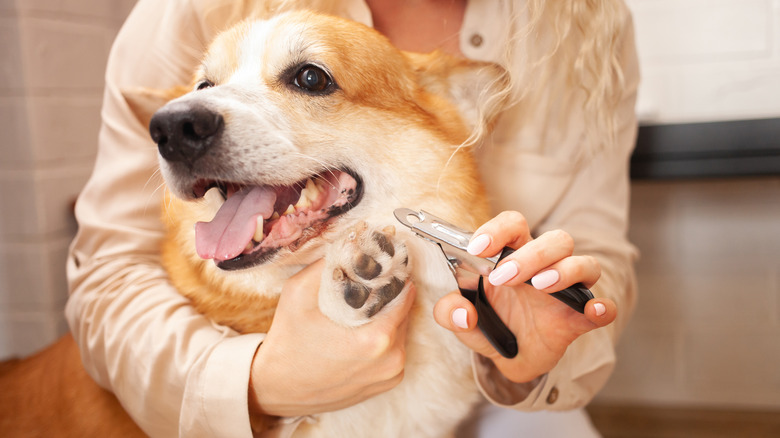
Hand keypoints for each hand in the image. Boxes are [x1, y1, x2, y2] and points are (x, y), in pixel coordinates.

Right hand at [249, 259, 414, 417]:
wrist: (275, 389)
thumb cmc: (287, 343)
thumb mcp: (299, 293)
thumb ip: (328, 264)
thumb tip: (352, 240)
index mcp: (377, 339)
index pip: (403, 292)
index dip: (393, 274)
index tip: (382, 264)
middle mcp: (391, 360)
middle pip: (404, 311)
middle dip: (389, 294)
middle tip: (370, 282)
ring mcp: (391, 375)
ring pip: (401, 331)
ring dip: (388, 316)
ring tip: (363, 306)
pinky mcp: (386, 384)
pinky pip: (395, 350)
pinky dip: (384, 338)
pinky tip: (361, 330)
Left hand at [433, 211, 616, 382]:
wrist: (510, 359)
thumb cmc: (491, 325)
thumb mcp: (462, 321)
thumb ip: (449, 312)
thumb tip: (462, 312)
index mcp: (513, 256)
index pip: (513, 225)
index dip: (497, 230)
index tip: (477, 248)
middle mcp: (544, 266)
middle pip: (554, 239)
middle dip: (528, 254)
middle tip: (501, 277)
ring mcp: (566, 291)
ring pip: (583, 262)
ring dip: (563, 270)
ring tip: (539, 286)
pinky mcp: (580, 318)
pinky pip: (603, 307)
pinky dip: (602, 307)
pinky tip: (593, 310)